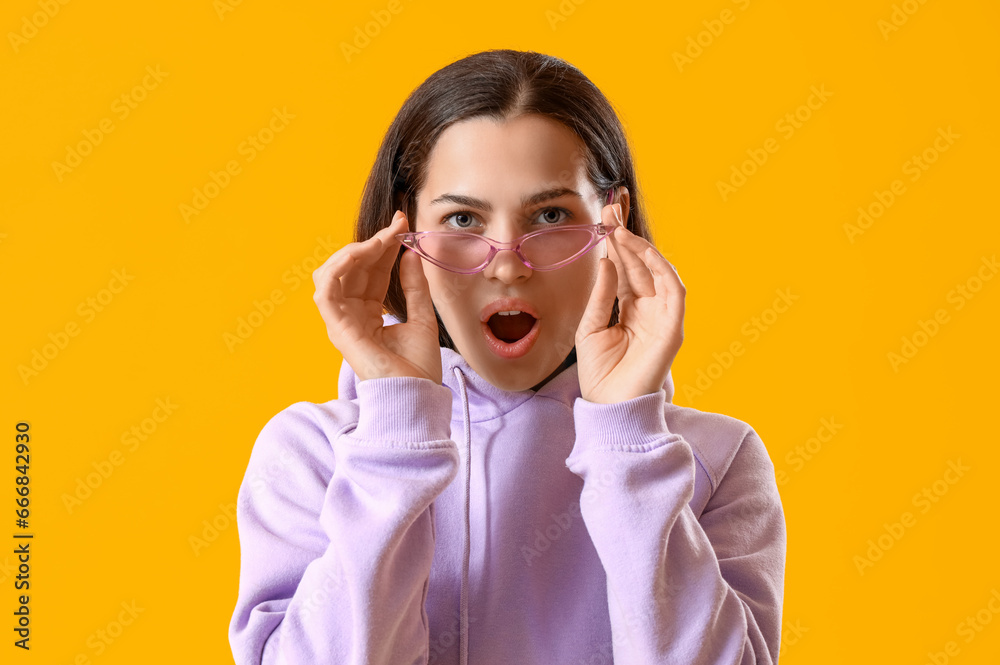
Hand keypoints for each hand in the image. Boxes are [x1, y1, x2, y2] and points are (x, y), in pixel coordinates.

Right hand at [312, 210, 442, 383]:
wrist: (417, 394)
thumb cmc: (418, 367)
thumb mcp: (422, 317)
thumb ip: (415, 286)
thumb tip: (410, 253)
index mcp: (369, 314)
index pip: (371, 272)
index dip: (384, 247)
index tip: (402, 225)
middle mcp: (351, 315)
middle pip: (353, 269)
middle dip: (374, 242)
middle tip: (397, 225)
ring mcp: (341, 321)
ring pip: (332, 273)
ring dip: (356, 250)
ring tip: (381, 239)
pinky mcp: (337, 327)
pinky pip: (326, 290)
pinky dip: (339, 267)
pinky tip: (360, 252)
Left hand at [576, 203, 684, 403]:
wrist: (609, 408)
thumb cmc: (599, 373)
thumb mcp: (590, 327)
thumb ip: (600, 295)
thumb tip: (606, 260)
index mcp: (630, 308)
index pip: (626, 267)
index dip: (618, 242)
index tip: (606, 215)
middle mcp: (649, 308)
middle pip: (642, 264)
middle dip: (627, 236)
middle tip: (612, 209)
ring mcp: (663, 317)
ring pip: (659, 273)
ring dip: (642, 249)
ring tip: (620, 230)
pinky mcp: (673, 329)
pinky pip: (674, 292)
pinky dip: (661, 269)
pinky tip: (643, 253)